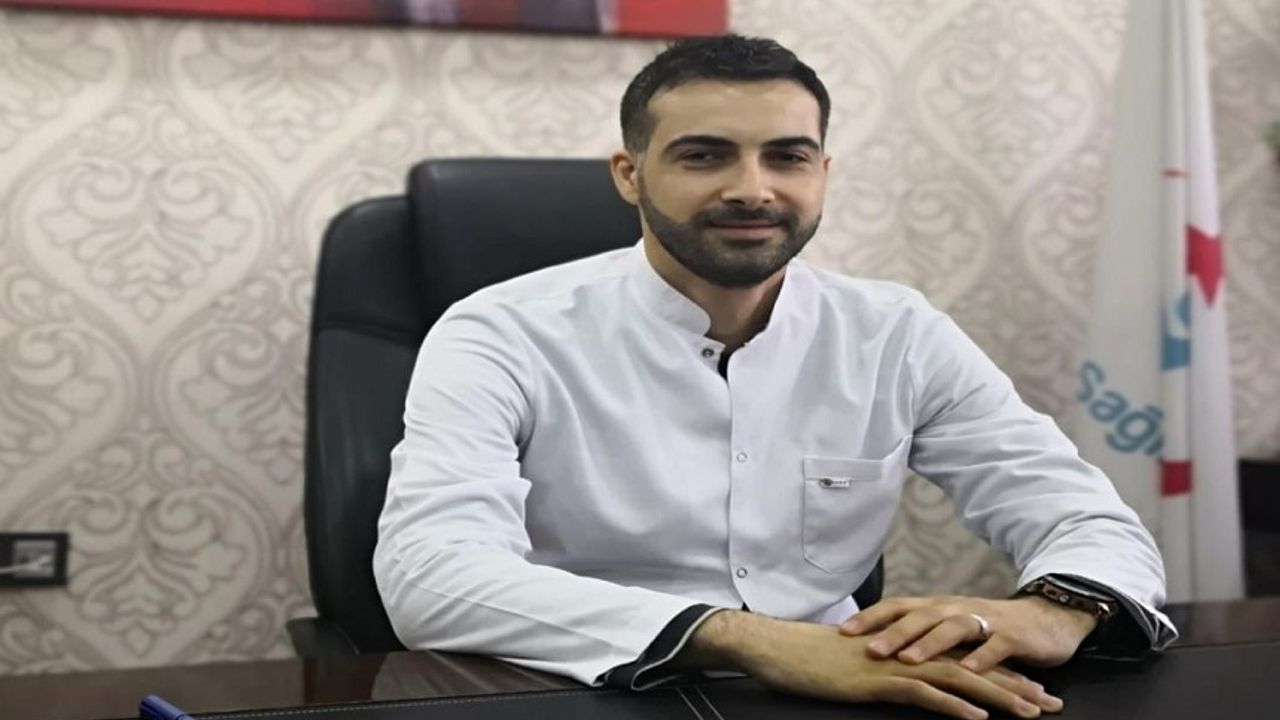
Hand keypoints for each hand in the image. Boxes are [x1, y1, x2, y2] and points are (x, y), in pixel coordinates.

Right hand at [678, 611, 1062, 719]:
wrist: (779, 648)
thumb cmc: (812, 660)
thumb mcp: (858, 668)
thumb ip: (888, 672)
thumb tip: (910, 684)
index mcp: (907, 648)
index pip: (964, 659)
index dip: (1001, 674)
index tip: (1033, 690)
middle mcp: (909, 652)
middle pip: (973, 667)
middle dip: (1015, 686)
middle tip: (1052, 703)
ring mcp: (895, 664)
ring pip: (960, 679)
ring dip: (999, 696)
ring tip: (1032, 712)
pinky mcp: (878, 680)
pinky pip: (925, 693)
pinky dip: (954, 705)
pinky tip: (978, 719)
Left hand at [839, 595, 1098, 672]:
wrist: (1047, 618)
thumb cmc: (991, 627)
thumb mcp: (952, 628)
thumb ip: (922, 634)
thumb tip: (877, 644)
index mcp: (938, 607)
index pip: (897, 606)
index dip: (870, 617)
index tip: (842, 632)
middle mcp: (957, 608)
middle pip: (920, 616)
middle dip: (893, 632)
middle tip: (868, 649)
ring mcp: (985, 620)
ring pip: (953, 628)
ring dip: (929, 644)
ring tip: (909, 660)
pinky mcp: (1013, 636)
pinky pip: (995, 647)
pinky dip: (981, 658)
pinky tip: (968, 672)